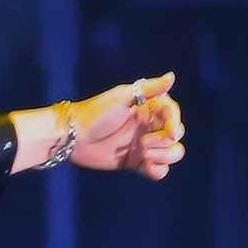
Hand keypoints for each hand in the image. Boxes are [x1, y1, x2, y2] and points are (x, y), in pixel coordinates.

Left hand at [71, 72, 185, 179]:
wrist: (73, 138)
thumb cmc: (94, 114)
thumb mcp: (121, 98)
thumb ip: (148, 89)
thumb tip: (172, 76)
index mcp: (146, 108)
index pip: (172, 114)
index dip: (174, 123)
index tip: (170, 132)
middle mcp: (148, 126)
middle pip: (174, 136)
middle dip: (165, 142)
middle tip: (143, 143)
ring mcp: (143, 145)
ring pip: (171, 153)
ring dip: (164, 156)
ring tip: (144, 156)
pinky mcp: (136, 162)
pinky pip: (158, 170)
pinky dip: (157, 170)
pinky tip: (145, 167)